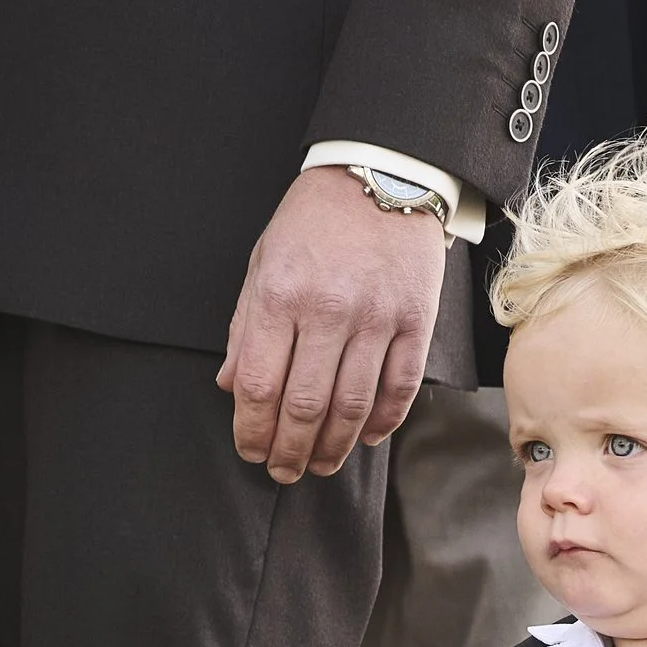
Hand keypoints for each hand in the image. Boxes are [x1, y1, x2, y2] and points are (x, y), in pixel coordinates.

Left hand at [219, 169, 445, 483]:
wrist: (382, 175)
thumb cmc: (316, 220)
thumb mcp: (263, 261)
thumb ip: (245, 326)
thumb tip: (230, 386)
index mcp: (279, 294)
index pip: (257, 384)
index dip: (251, 429)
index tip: (250, 450)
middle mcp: (327, 309)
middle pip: (304, 405)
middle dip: (289, 450)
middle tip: (284, 471)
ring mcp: (376, 317)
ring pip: (352, 406)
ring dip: (333, 448)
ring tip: (320, 465)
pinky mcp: (415, 322)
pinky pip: (399, 388)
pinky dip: (382, 422)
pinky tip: (363, 438)